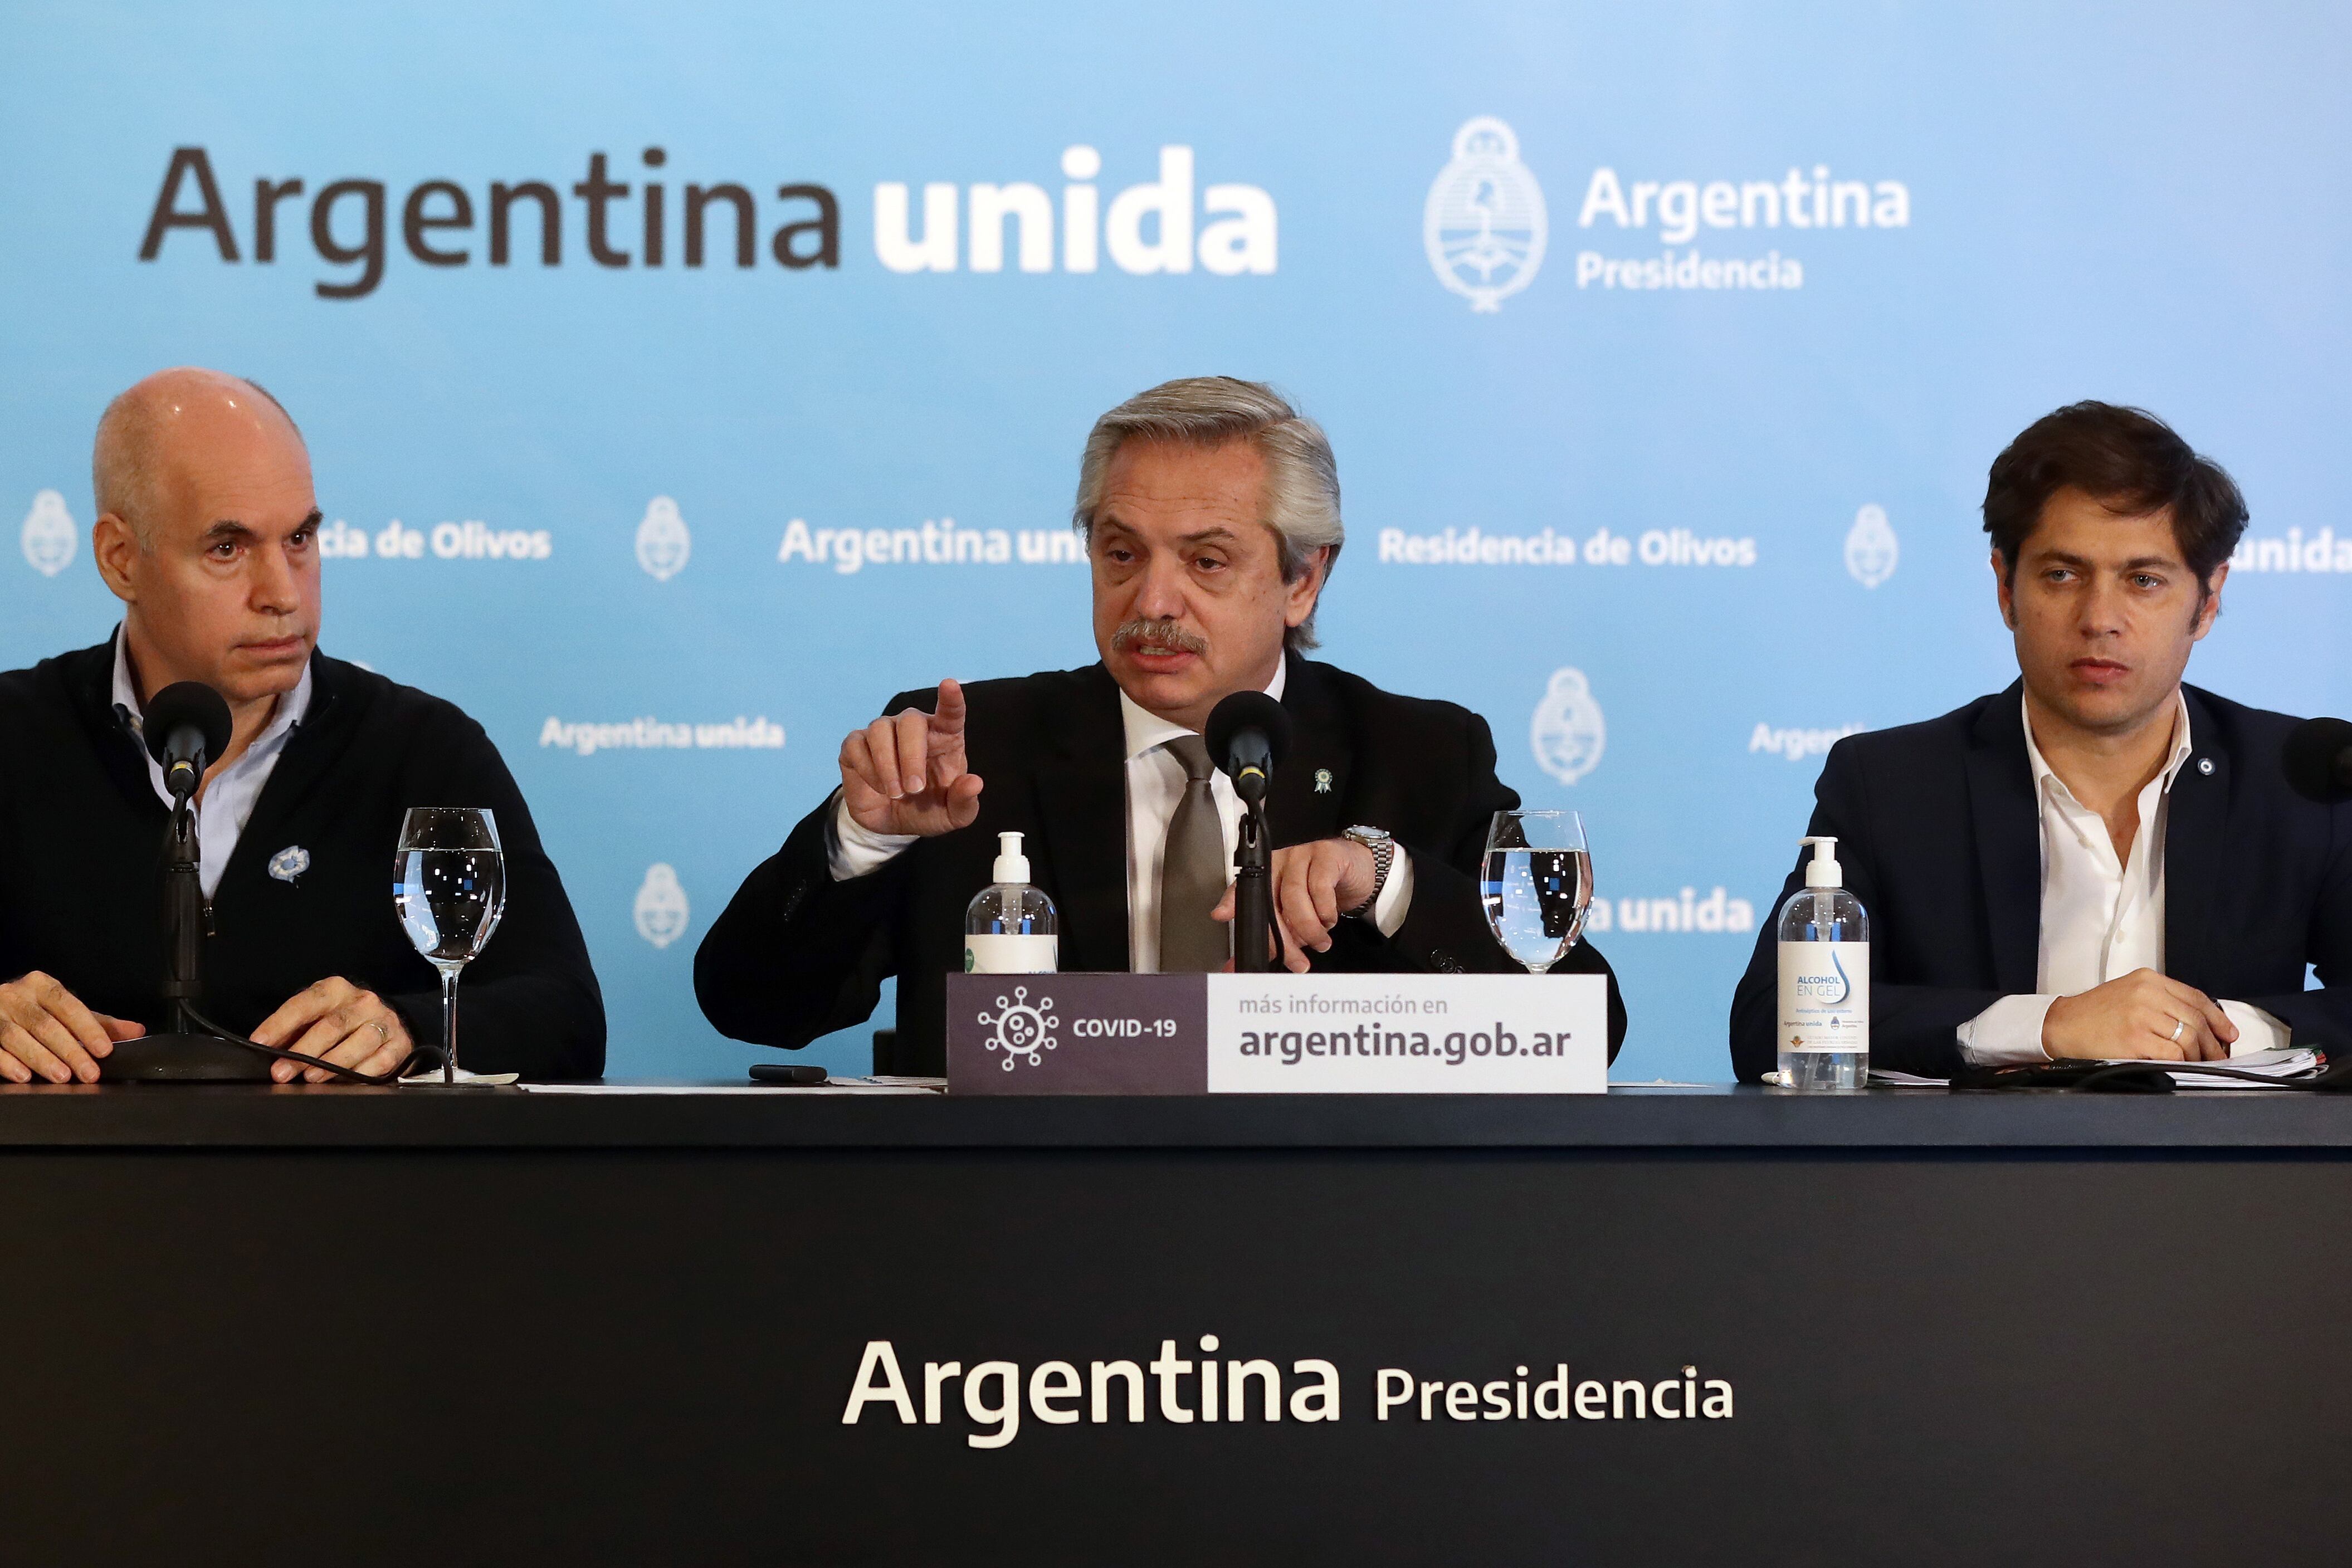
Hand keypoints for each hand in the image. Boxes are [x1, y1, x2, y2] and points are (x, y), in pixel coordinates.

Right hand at [0, 971, 144, 1083]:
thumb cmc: (34, 1010)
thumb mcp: (65, 1011)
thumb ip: (98, 1022)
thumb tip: (136, 1031)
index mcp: (41, 986)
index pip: (69, 1005)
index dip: (88, 1028)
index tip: (104, 1050)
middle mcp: (16, 996)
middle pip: (45, 1024)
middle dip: (70, 1051)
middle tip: (88, 1073)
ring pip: (17, 1036)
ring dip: (41, 1059)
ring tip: (61, 1076)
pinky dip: (8, 1063)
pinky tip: (24, 1076)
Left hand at [251, 978, 414, 1082]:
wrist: (386, 1021)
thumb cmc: (341, 1020)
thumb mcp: (316, 1015)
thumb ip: (292, 1029)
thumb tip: (265, 1049)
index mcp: (336, 990)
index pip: (305, 1004)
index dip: (279, 1023)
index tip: (259, 1042)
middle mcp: (362, 1002)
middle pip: (332, 1025)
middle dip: (303, 1051)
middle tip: (281, 1071)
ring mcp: (384, 1021)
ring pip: (359, 1042)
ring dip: (332, 1063)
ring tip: (310, 1077)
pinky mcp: (399, 1042)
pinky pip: (381, 1060)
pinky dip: (361, 1072)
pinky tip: (345, 1082)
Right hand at [839, 678, 984, 837]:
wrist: (891, 824)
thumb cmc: (927, 810)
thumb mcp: (952, 816)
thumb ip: (965, 802)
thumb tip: (974, 783)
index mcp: (944, 737)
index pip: (950, 712)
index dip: (950, 699)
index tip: (950, 685)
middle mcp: (913, 727)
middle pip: (910, 720)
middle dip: (911, 755)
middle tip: (914, 789)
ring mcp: (883, 731)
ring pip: (880, 730)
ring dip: (888, 767)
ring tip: (896, 794)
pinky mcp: (855, 743)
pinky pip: (856, 745)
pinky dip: (868, 770)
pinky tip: (878, 787)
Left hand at [1211, 837, 1379, 974]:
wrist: (1359, 871)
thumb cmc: (1323, 895)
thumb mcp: (1295, 920)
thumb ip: (1271, 941)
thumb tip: (1238, 968)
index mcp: (1266, 876)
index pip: (1243, 889)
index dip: (1231, 902)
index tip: (1221, 916)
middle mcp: (1279, 863)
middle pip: (1271, 903)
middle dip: (1283, 940)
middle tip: (1297, 962)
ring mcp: (1301, 855)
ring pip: (1295, 897)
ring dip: (1309, 928)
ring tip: (1320, 942)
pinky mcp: (1326, 856)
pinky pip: (1320, 887)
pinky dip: (1325, 911)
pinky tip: (1330, 919)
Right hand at [2043, 969, 2236, 1061]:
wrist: (2062, 1025)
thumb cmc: (2095, 1013)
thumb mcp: (2128, 993)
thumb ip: (2160, 1000)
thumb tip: (2198, 1023)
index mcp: (2148, 979)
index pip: (2195, 997)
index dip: (2218, 1018)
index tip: (2228, 1034)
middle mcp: (2147, 993)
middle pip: (2196, 1019)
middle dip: (2213, 1043)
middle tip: (2218, 1056)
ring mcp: (2141, 1016)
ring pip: (2189, 1037)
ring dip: (2199, 1055)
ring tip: (2199, 1064)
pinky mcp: (2135, 1039)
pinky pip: (2173, 1053)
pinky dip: (2183, 1062)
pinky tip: (2181, 1066)